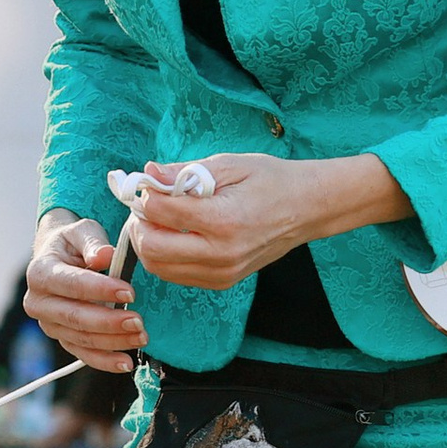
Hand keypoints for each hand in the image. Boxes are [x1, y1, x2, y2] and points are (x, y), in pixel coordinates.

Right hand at [23, 211, 145, 373]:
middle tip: (138, 322)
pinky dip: (104, 361)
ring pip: (81, 338)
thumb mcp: (82, 231)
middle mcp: (38, 302)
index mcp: (40, 272)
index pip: (71, 284)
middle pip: (75, 317)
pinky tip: (126, 363)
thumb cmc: (74, 243)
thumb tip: (104, 255)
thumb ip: (92, 241)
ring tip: (141, 337)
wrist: (59, 258)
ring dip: (112, 342)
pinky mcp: (61, 337)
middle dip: (109, 322)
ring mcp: (49, 324)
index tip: (129, 293)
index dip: (100, 290)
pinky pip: (82, 354)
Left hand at [130, 152, 412, 288]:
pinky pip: (176, 275)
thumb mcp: (229, 165)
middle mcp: (221, 253)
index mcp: (224, 220)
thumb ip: (185, 171)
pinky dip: (165, 256)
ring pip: (159, 267)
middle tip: (144, 207)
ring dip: (148, 243)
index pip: (162, 214)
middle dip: (140, 225)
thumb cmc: (270, 181)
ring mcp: (221, 273)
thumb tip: (148, 172)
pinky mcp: (221, 282)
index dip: (147, 197)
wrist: (306, 209)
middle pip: (153, 249)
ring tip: (157, 220)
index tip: (148, 186)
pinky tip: (174, 235)